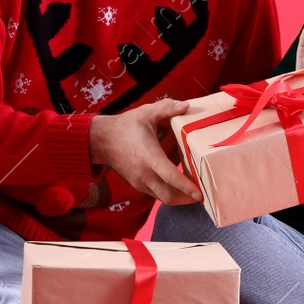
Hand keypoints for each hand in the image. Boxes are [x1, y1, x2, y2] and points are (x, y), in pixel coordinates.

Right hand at [87, 99, 203, 206]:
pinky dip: (169, 193)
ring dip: (179, 198)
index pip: (171, 177)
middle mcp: (144, 174)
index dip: (187, 187)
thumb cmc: (125, 126)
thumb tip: (186, 105)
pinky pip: (156, 194)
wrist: (100, 140)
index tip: (200, 194)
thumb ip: (167, 108)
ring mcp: (140, 182)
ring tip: (193, 192)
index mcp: (149, 157)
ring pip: (163, 198)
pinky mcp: (137, 184)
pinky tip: (177, 185)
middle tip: (203, 195)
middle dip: (187, 199)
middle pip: (169, 196)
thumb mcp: (146, 113)